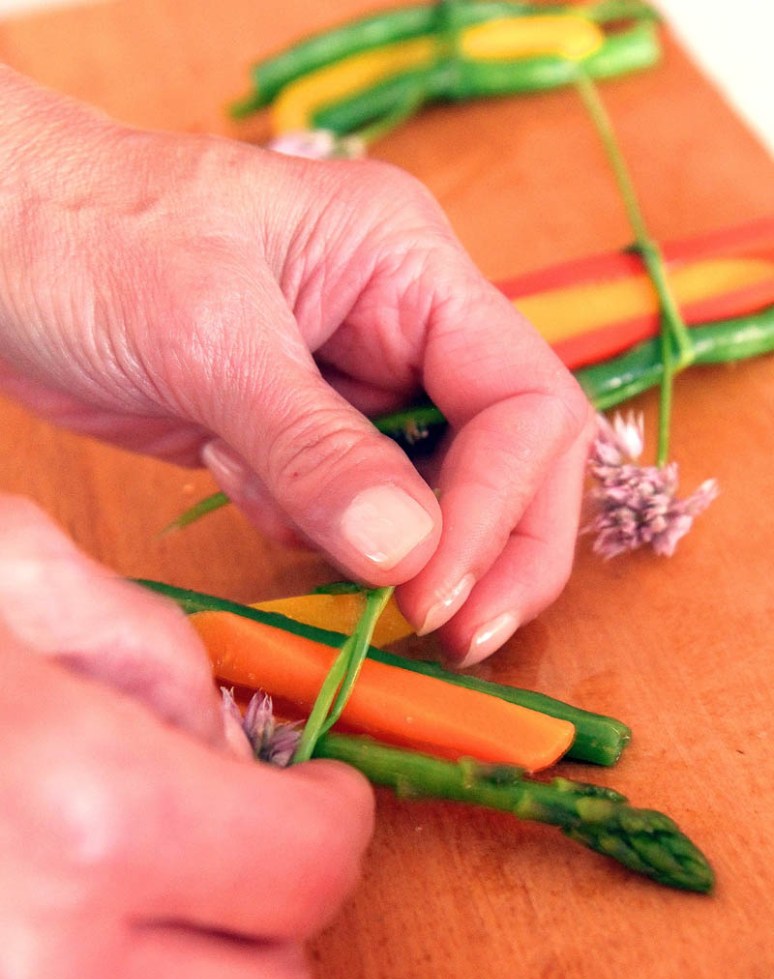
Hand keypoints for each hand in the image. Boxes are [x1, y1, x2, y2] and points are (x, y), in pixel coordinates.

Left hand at [0, 67, 593, 666]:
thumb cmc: (90, 241)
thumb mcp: (209, 338)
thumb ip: (314, 449)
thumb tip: (408, 556)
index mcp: (410, 267)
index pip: (522, 400)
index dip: (500, 507)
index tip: (435, 593)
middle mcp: (407, 326)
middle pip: (508, 459)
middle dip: (486, 551)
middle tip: (448, 635)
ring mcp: (359, 385)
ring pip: (432, 498)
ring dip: (370, 537)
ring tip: (255, 490)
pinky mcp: (307, 434)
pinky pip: (352, 513)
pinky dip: (303, 527)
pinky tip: (226, 473)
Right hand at [0, 494, 373, 978]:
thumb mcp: (17, 578)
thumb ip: (154, 654)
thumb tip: (230, 745)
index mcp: (92, 820)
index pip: (308, 870)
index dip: (332, 821)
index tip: (315, 793)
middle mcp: (57, 970)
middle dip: (268, 900)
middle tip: (219, 835)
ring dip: (201, 964)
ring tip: (138, 877)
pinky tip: (82, 917)